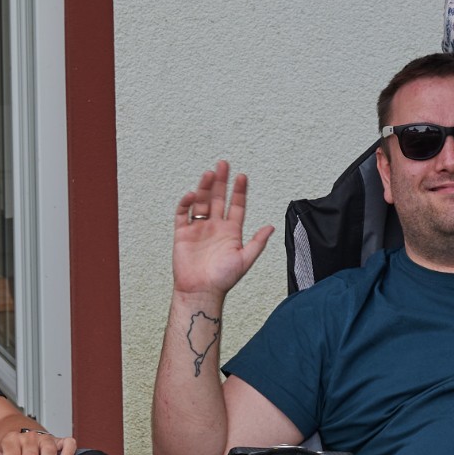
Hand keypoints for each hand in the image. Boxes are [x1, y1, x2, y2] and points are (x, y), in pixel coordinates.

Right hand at [175, 161, 273, 295]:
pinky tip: (191, 195)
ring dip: (205, 188)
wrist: (201, 290)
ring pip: (202, 202)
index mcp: (231, 231)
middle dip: (221, 182)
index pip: (236, 206)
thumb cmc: (223, 279)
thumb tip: (271, 226)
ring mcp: (198, 229)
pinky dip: (186, 203)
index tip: (242, 176)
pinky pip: (183, 214)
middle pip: (218, 199)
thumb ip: (257, 242)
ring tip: (209, 174)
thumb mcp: (245, 259)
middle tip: (224, 164)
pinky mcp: (183, 233)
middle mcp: (215, 227)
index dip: (239, 191)